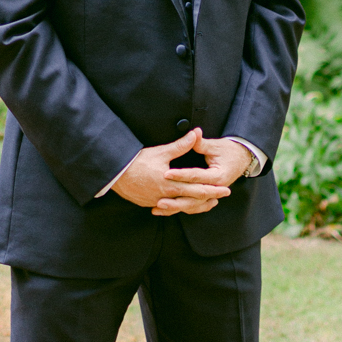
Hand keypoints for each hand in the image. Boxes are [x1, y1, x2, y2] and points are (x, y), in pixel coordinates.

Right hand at [112, 129, 233, 217]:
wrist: (115, 174)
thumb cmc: (137, 161)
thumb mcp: (161, 152)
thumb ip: (181, 145)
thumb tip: (196, 133)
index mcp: (171, 184)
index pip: (197, 189)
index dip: (213, 189)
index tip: (226, 189)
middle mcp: (166, 196)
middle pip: (193, 200)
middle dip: (209, 198)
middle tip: (223, 196)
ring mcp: (157, 202)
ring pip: (181, 207)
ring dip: (196, 205)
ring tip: (207, 203)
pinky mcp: (149, 204)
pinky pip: (168, 209)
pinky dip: (179, 207)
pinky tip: (184, 205)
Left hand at [158, 135, 252, 215]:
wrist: (242, 158)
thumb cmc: (228, 151)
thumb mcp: (215, 145)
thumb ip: (201, 143)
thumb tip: (192, 134)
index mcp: (218, 176)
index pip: (196, 176)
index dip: (180, 175)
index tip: (166, 174)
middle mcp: (215, 189)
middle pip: (193, 197)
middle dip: (176, 199)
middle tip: (159, 200)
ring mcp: (212, 195)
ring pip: (192, 205)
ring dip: (175, 208)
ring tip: (159, 207)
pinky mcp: (207, 197)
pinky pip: (192, 206)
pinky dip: (179, 208)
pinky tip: (165, 211)